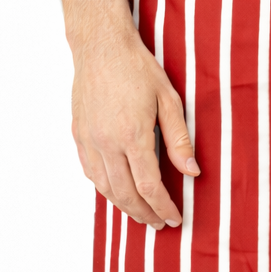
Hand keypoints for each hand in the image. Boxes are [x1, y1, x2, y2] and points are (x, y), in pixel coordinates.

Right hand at [70, 6, 198, 228]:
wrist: (101, 48)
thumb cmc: (138, 68)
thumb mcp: (169, 99)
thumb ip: (180, 138)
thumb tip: (192, 172)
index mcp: (133, 136)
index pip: (149, 186)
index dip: (163, 207)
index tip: (175, 218)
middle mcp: (107, 144)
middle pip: (126, 194)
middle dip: (145, 214)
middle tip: (160, 224)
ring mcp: (89, 141)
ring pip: (105, 188)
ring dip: (124, 207)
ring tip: (141, 214)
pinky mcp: (78, 136)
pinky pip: (90, 173)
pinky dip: (105, 189)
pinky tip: (117, 192)